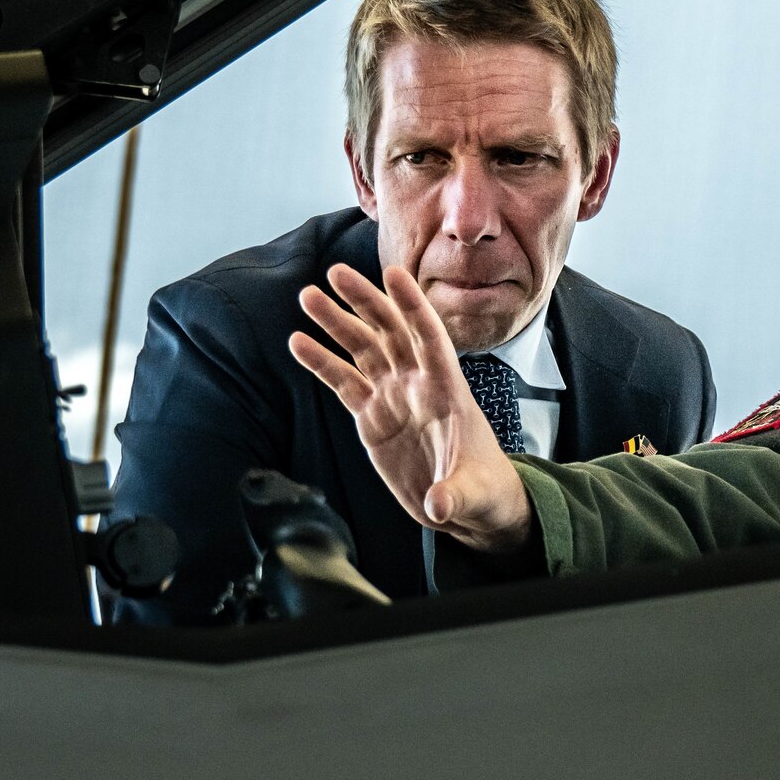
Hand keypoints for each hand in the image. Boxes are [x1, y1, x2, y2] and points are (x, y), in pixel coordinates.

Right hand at [289, 263, 532, 552]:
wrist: (466, 503)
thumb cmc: (481, 491)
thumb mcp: (472, 495)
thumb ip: (454, 496)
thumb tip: (438, 506)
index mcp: (449, 391)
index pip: (431, 338)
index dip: (414, 306)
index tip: (395, 274)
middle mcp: (418, 385)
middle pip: (391, 332)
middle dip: (365, 301)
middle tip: (335, 273)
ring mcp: (394, 397)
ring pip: (363, 349)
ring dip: (336, 322)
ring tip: (307, 296)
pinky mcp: (373, 417)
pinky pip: (344, 382)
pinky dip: (321, 362)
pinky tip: (298, 341)